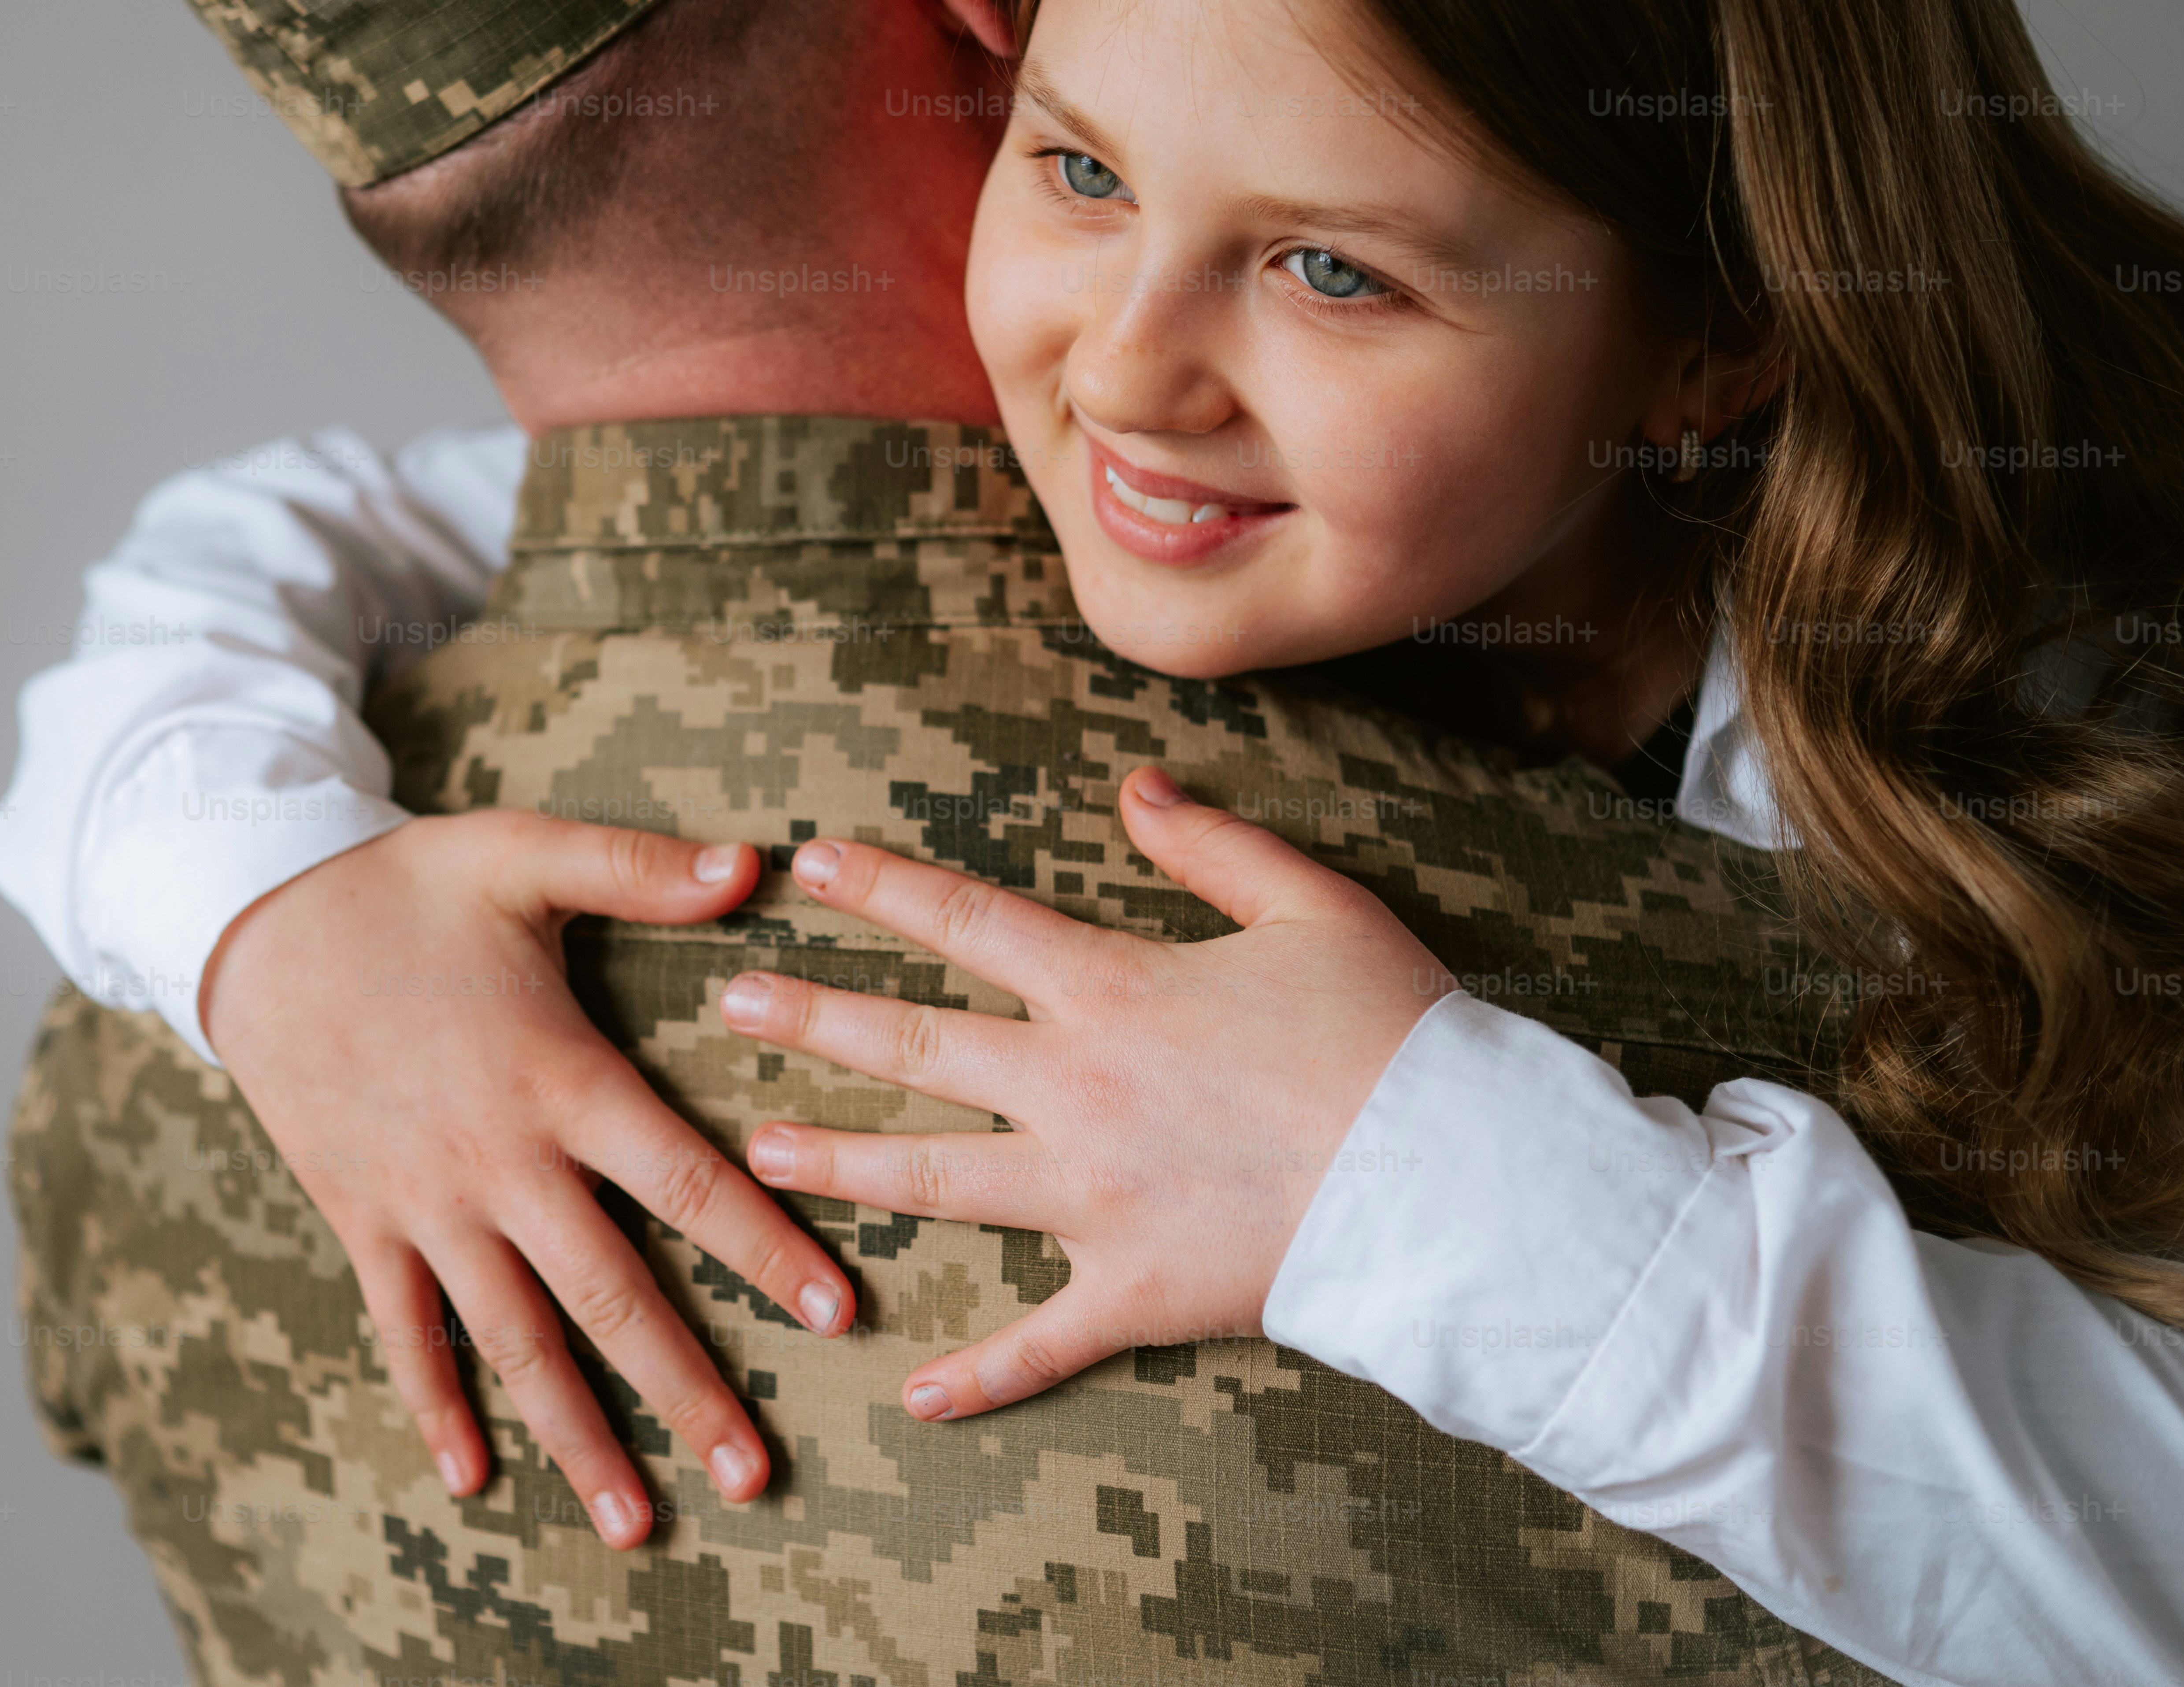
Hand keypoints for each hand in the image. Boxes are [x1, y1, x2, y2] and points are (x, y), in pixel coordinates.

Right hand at [200, 811, 853, 1547]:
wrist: (255, 926)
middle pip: (609, 1293)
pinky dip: (437, 1407)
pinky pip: (405, 1331)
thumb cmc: (404, 886)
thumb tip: (754, 863)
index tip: (835, 1317)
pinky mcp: (363, 1218)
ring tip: (637, 1523)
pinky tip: (473, 1482)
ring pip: (516, 1339)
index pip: (684, 1181)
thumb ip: (638, 866)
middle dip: (685, 1387)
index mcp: (558, 1077)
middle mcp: (498, 1160)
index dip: (764, 1249)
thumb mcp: (522, 853)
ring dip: (577, 1435)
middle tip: (754, 1472)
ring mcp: (426, 1202)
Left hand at [725, 765, 1448, 1421]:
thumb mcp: (1311, 904)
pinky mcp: (1133, 1291)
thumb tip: (1135, 785)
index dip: (884, 888)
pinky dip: (977, 1379)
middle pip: (915, 1047)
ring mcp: (1093, 1200)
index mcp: (1113, 992)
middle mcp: (1077, 1090)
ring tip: (758, 1157)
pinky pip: (1039, 1344)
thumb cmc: (1394, 1032)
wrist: (1450, 1177)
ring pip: (935, 1182)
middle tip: (732, 1006)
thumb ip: (1212, 844)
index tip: (808, 865)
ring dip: (840, 1167)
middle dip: (814, 1021)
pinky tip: (914, 1397)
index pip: (967, 923)